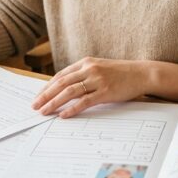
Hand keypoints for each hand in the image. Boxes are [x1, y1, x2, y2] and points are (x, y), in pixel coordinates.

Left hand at [31, 57, 151, 118]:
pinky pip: (84, 101)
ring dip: (54, 102)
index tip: (39, 96)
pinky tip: (63, 115)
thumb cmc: (122, 73)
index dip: (47, 86)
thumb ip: (85, 74)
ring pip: (69, 92)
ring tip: (45, 111)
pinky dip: (72, 108)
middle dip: (46, 95)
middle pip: (61, 83)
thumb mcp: (100, 68)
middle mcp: (89, 69)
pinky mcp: (105, 91)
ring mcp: (97, 80)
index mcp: (86, 62)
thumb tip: (67, 88)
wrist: (142, 73)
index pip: (61, 75)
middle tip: (35, 105)